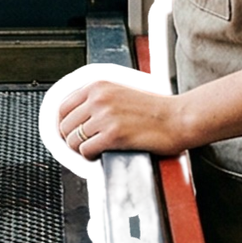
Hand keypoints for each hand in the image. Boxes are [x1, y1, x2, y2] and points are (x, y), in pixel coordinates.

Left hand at [56, 78, 197, 158]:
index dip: (64, 123)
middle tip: (85, 144)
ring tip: (96, 149)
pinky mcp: (112, 135)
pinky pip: (86, 151)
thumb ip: (99, 99)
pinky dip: (91, 157)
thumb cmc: (155, 109)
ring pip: (73, 140)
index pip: (63, 106)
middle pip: (65, 125)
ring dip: (81, 149)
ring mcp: (105, 116)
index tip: (70, 132)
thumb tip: (76, 117)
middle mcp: (98, 98)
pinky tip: (103, 153)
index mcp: (98, 85)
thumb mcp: (122, 92)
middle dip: (72, 138)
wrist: (178, 118)